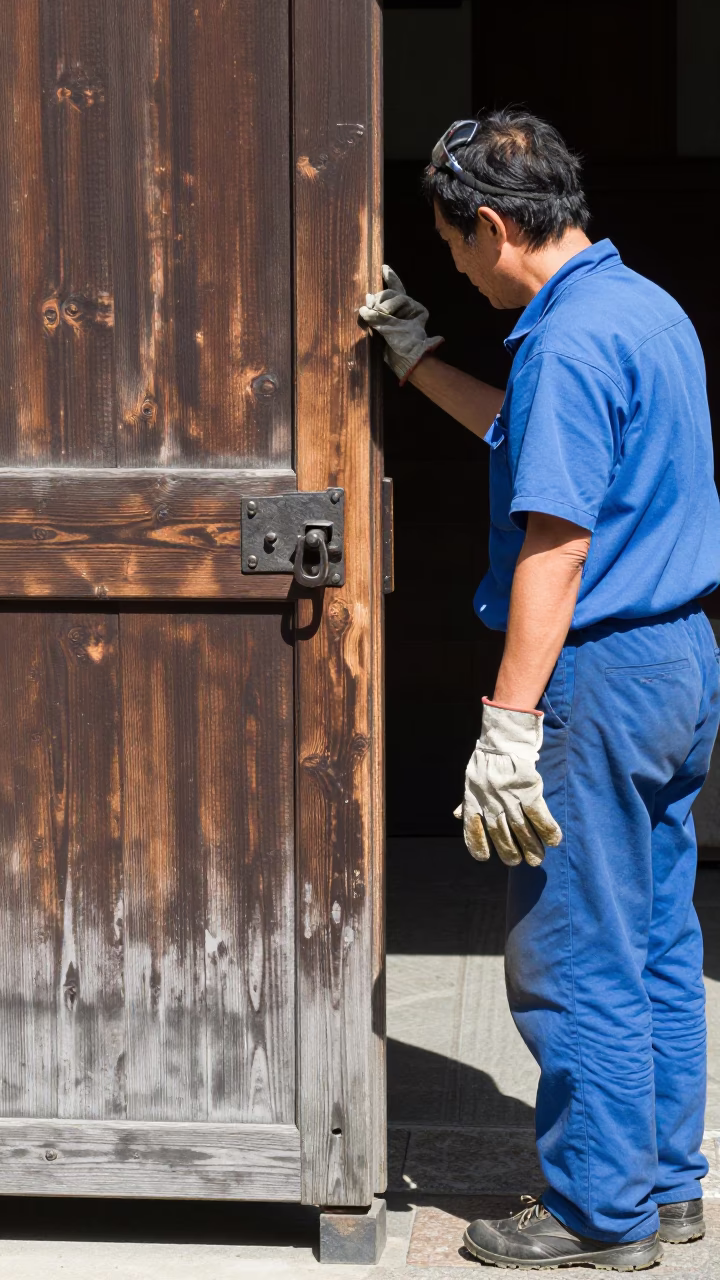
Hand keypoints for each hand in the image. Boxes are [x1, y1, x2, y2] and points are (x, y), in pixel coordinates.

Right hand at [358, 265, 443, 382]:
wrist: (407, 362)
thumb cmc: (406, 345)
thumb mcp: (393, 329)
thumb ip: (378, 317)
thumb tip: (363, 309)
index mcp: (413, 308)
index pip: (399, 290)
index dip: (391, 278)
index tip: (383, 268)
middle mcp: (405, 309)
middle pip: (388, 296)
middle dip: (380, 301)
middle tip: (372, 308)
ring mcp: (395, 316)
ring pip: (381, 303)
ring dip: (375, 305)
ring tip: (368, 311)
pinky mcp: (386, 324)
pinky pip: (377, 313)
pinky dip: (371, 309)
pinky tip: (364, 306)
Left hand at [454, 699, 562, 866]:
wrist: (504, 740)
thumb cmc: (486, 761)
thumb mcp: (470, 781)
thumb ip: (467, 802)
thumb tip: (456, 816)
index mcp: (474, 801)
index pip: (472, 831)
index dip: (479, 846)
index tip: (484, 858)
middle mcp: (491, 804)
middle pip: (502, 836)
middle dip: (511, 853)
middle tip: (522, 862)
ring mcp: (510, 799)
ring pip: (522, 831)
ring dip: (531, 848)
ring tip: (537, 860)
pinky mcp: (529, 791)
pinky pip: (539, 817)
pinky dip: (547, 831)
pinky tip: (553, 841)